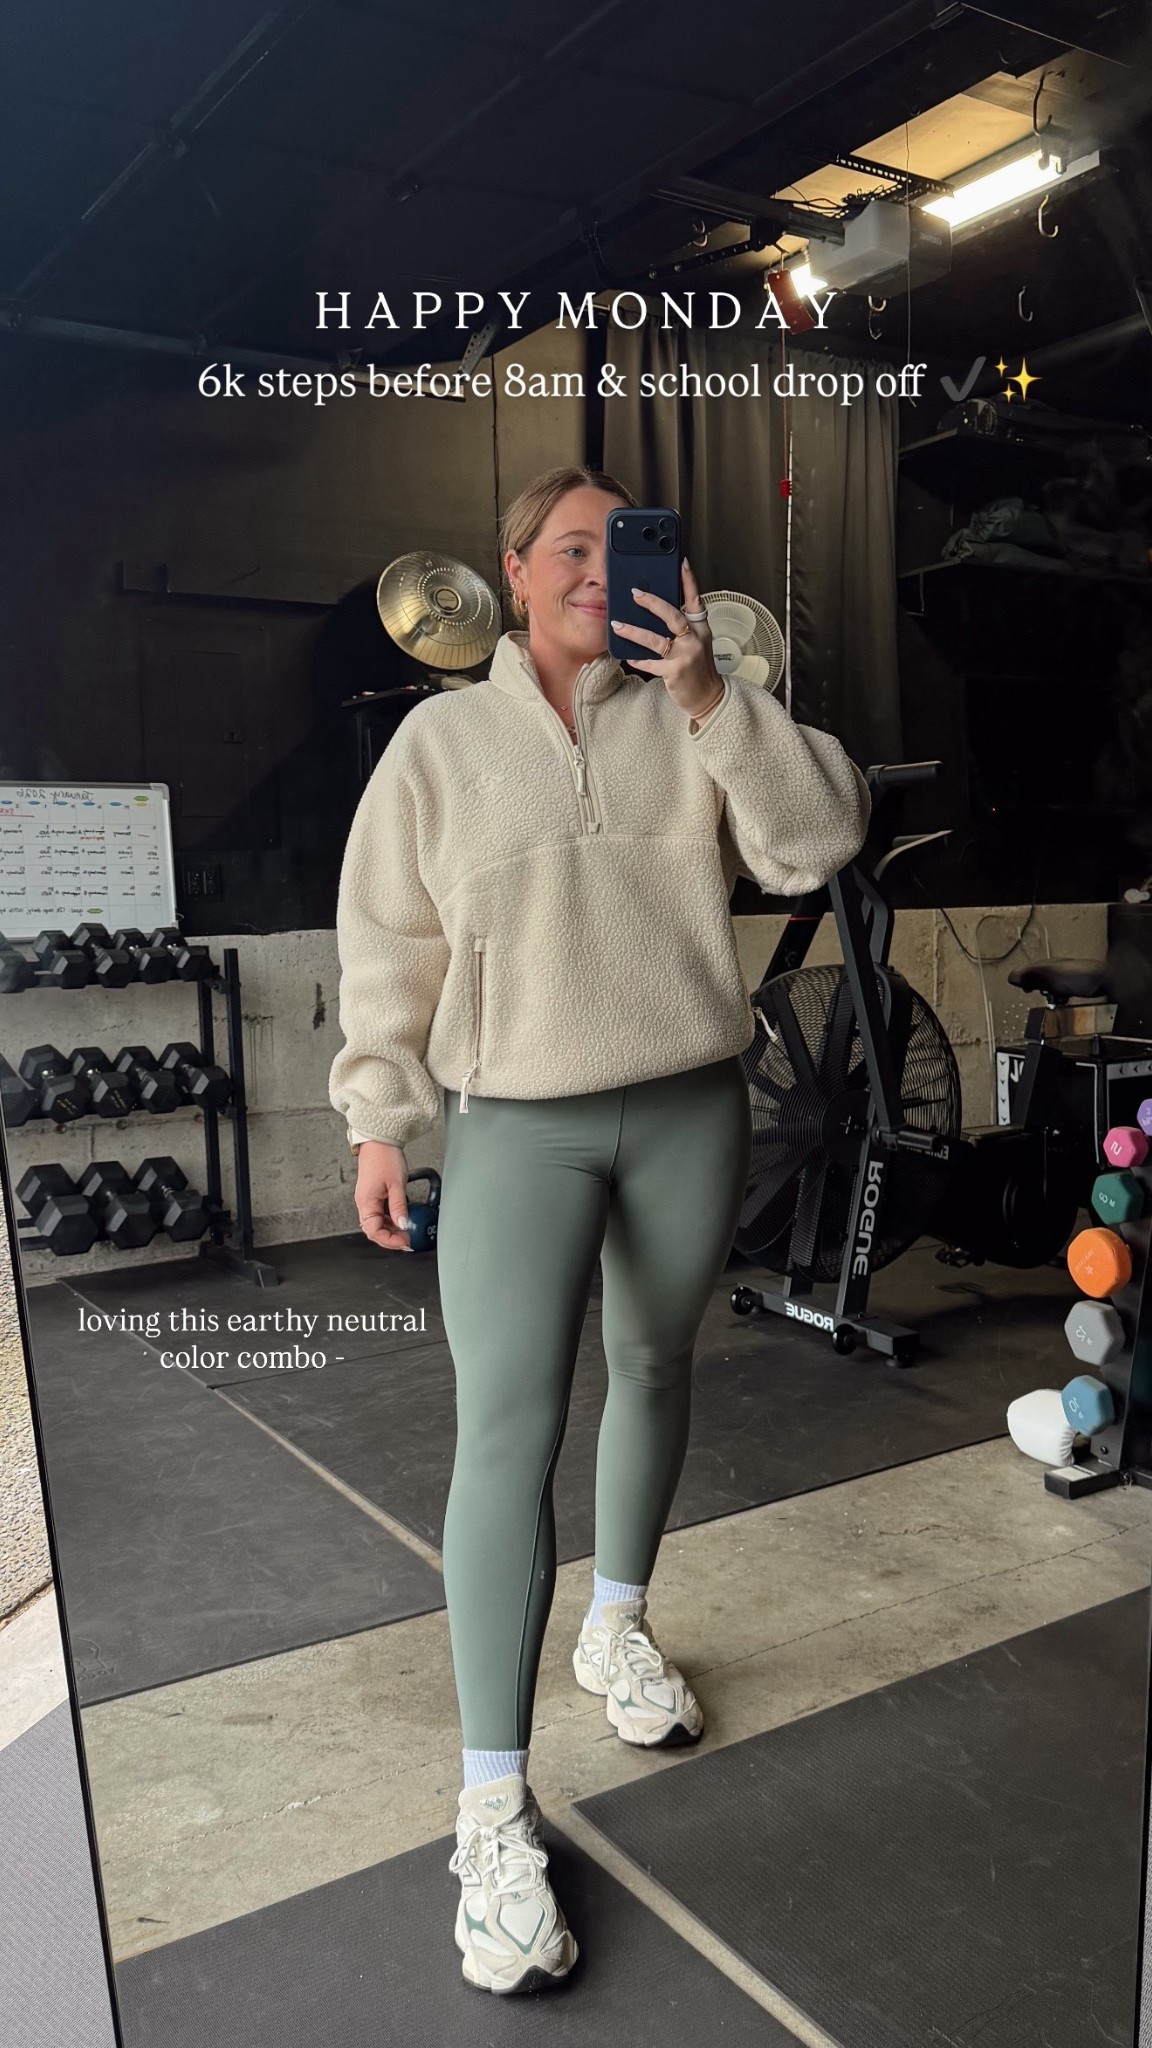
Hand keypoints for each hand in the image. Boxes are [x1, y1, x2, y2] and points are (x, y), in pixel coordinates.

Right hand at [355, 1142, 413, 1251]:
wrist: (378, 1140)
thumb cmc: (385, 1157)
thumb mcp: (397, 1184)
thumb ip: (399, 1207)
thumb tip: (403, 1225)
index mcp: (366, 1202)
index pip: (374, 1231)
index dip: (389, 1240)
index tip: (404, 1242)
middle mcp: (363, 1203)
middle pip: (373, 1230)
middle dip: (390, 1239)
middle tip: (407, 1241)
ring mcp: (367, 1199)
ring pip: (376, 1223)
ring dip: (390, 1230)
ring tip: (405, 1232)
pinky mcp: (371, 1195)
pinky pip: (378, 1214)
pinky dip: (389, 1220)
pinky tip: (399, 1220)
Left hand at [609, 558, 723, 719]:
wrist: (709, 697)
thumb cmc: (700, 669)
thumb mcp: (697, 643)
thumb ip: (683, 629)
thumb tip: (656, 613)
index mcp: (701, 629)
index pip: (696, 600)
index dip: (689, 581)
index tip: (681, 563)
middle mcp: (695, 639)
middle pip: (673, 615)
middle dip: (652, 603)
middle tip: (635, 593)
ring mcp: (685, 656)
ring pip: (656, 639)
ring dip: (634, 631)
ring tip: (618, 624)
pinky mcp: (675, 672)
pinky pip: (651, 664)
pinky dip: (638, 660)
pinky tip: (627, 656)